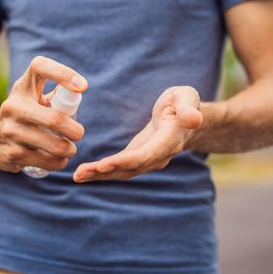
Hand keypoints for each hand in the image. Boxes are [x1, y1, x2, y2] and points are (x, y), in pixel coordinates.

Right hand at [0, 56, 87, 172]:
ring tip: (71, 149)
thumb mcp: (33, 99)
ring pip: (52, 144)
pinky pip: (44, 160)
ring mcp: (9, 130)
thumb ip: (56, 95)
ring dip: (68, 149)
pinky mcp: (10, 153)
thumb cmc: (23, 114)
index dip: (63, 73)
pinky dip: (58, 162)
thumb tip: (78, 91)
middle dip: (74, 130)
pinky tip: (60, 160)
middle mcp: (13, 105)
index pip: (40, 67)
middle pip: (54, 119)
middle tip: (79, 133)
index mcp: (23, 87)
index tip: (83, 87)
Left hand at [73, 86, 201, 181]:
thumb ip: (188, 108)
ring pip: (124, 171)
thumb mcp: (188, 97)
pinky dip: (102, 171)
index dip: (127, 160)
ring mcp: (148, 159)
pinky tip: (84, 174)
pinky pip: (120, 167)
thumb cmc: (184, 102)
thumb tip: (194, 119)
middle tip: (82, 173)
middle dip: (106, 171)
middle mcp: (159, 154)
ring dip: (100, 175)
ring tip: (78, 176)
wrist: (187, 118)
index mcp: (170, 138)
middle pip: (131, 166)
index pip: (148, 153)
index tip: (105, 163)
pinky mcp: (138, 158)